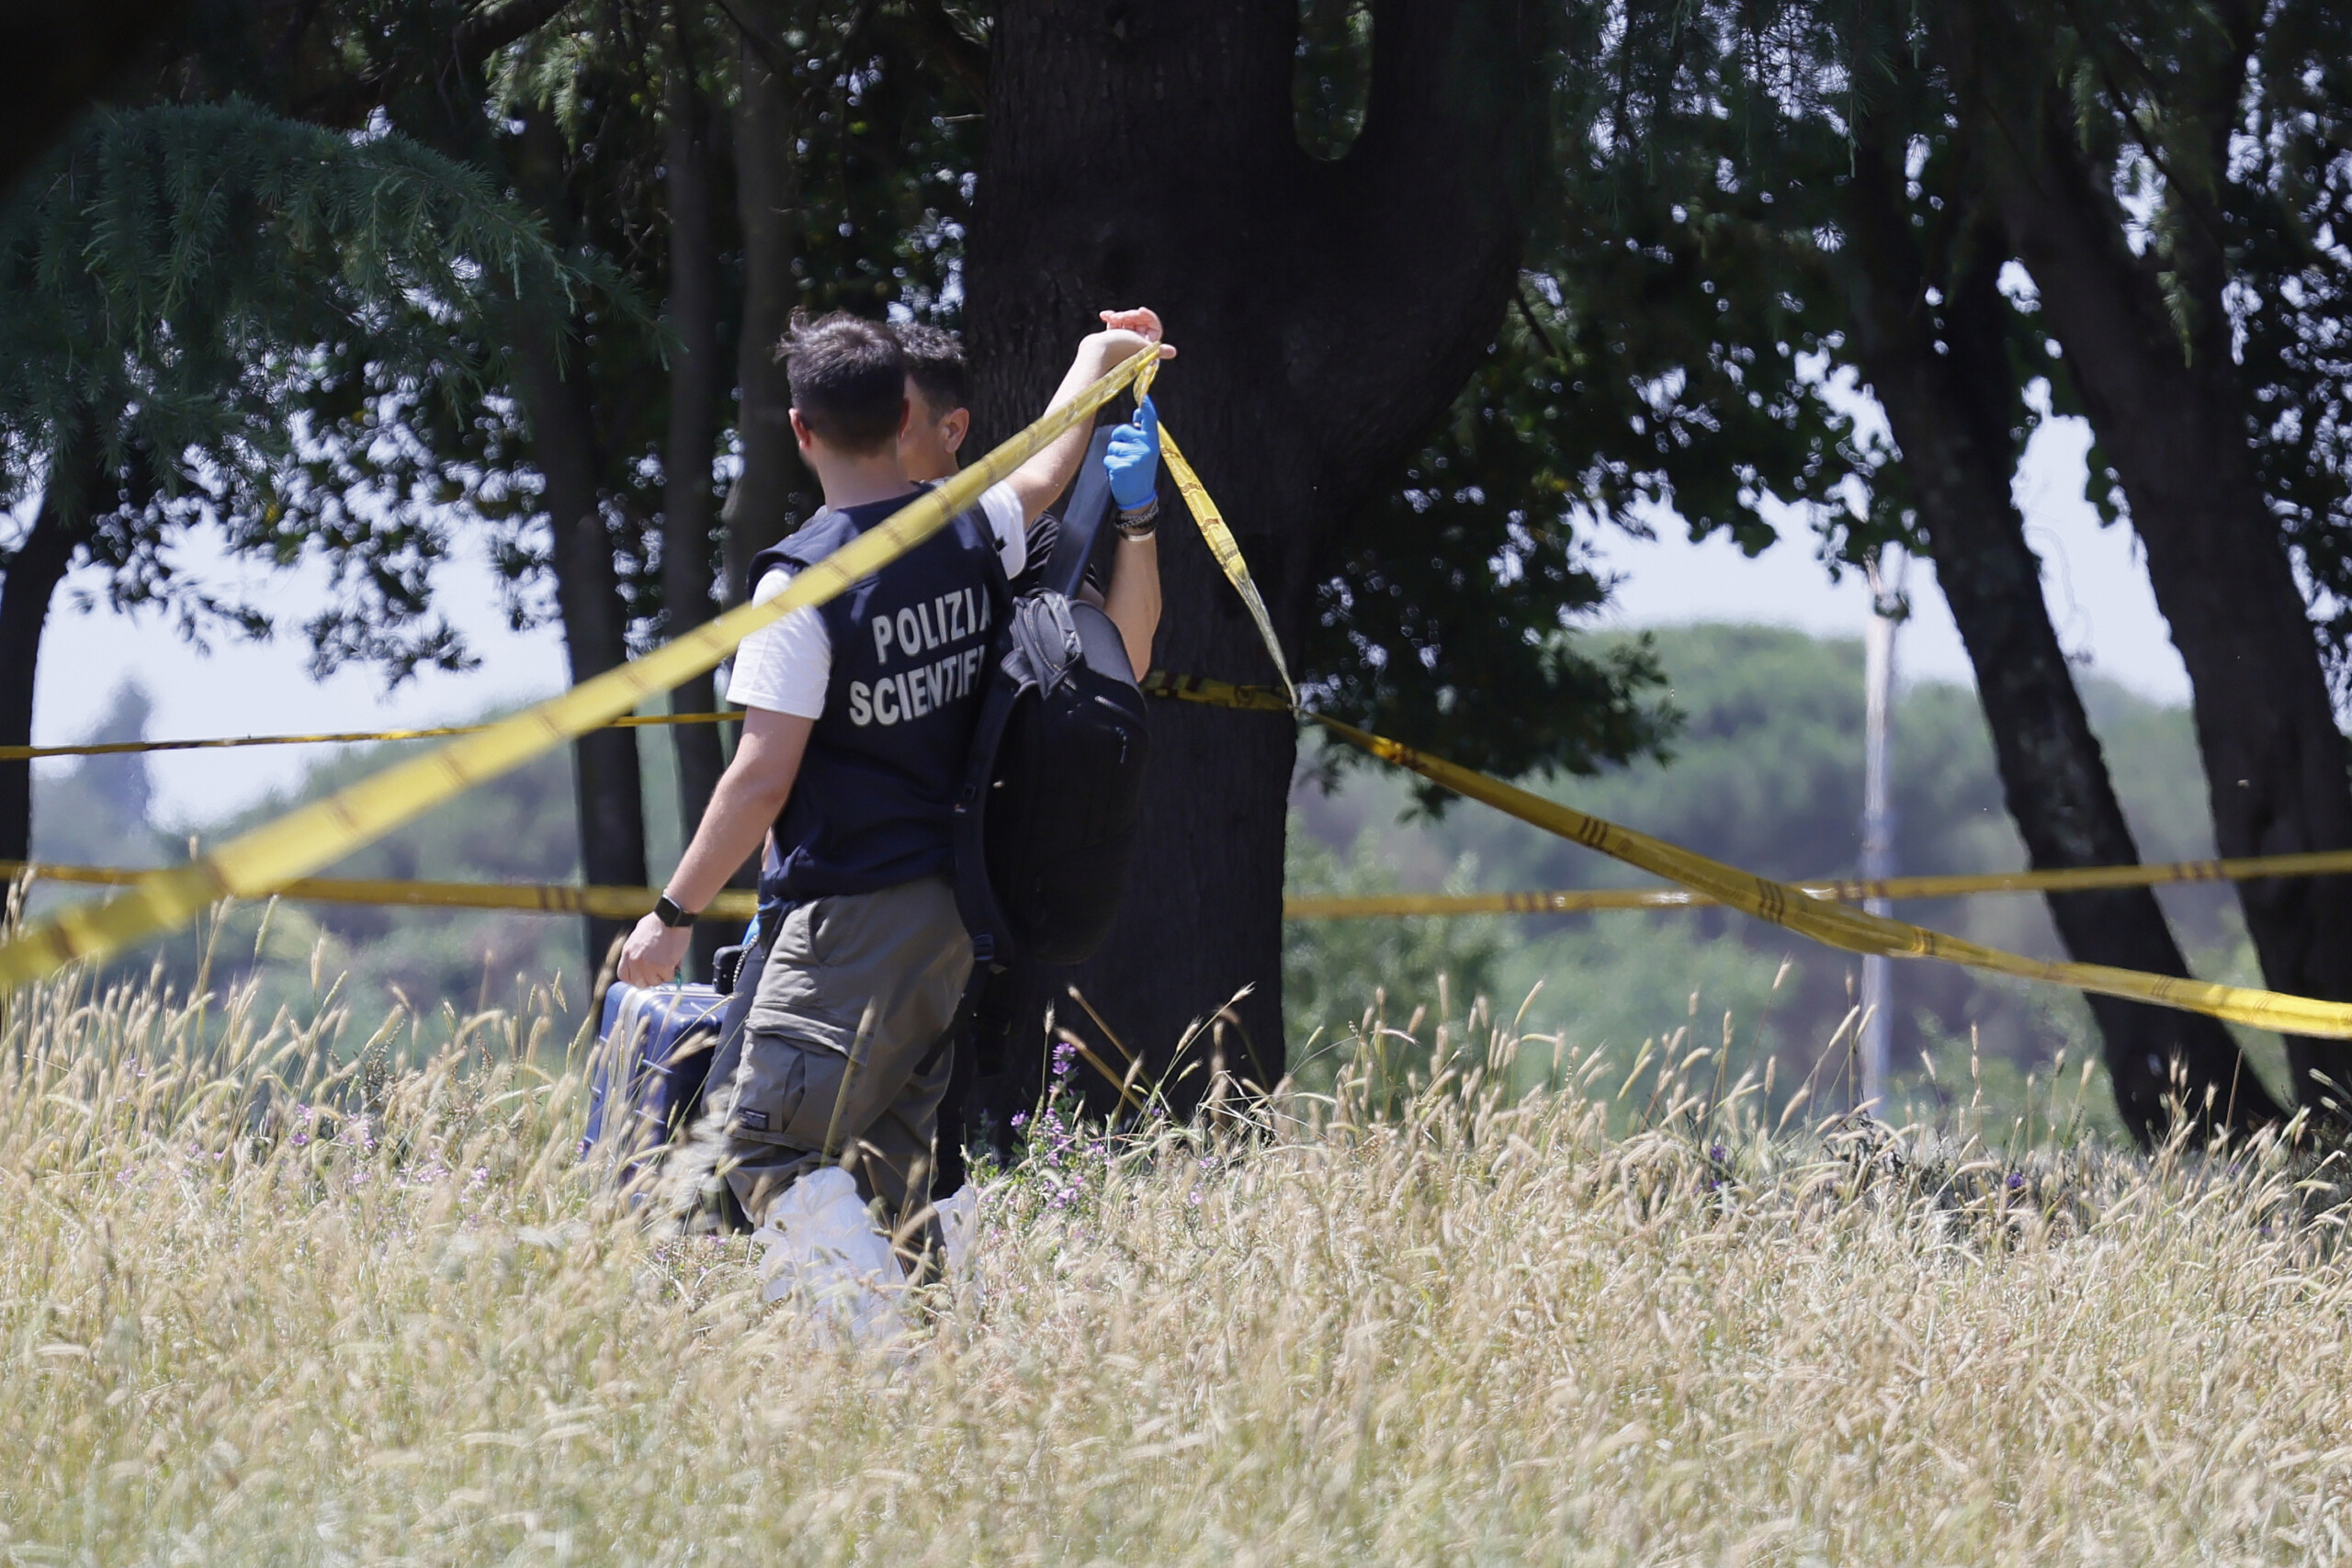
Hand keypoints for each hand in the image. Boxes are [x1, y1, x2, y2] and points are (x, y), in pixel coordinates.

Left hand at [617, 911, 691, 986]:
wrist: (672, 916)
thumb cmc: (659, 922)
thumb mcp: (638, 935)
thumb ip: (637, 950)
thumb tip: (644, 963)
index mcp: (627, 952)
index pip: (624, 976)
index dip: (634, 978)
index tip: (643, 976)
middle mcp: (635, 960)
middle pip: (639, 982)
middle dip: (650, 979)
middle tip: (659, 971)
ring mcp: (648, 964)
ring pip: (655, 982)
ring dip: (663, 975)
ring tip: (668, 962)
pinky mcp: (663, 966)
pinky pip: (668, 977)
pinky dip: (673, 971)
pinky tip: (674, 960)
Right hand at [1091, 306, 1176, 366]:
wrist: (1094, 351)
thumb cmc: (1119, 347)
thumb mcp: (1142, 346)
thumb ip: (1158, 349)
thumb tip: (1173, 352)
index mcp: (1146, 348)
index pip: (1154, 327)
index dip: (1149, 317)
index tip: (1140, 310)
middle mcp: (1136, 345)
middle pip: (1140, 321)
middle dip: (1131, 315)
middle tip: (1123, 317)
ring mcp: (1123, 340)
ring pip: (1127, 320)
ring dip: (1120, 316)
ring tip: (1112, 319)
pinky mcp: (1110, 336)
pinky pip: (1115, 322)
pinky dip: (1111, 317)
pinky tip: (1104, 316)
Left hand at [1105, 395, 1161, 509]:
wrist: (1139, 498)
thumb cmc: (1141, 471)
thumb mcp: (1147, 451)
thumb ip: (1142, 433)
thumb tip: (1137, 412)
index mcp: (1153, 442)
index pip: (1150, 420)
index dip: (1147, 407)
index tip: (1144, 396)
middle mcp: (1145, 447)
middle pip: (1121, 431)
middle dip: (1118, 439)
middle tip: (1126, 454)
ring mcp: (1134, 457)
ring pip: (1112, 446)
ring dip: (1114, 456)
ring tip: (1124, 466)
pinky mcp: (1122, 467)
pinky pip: (1107, 459)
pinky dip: (1109, 466)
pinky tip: (1119, 474)